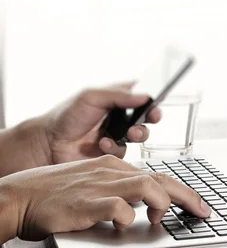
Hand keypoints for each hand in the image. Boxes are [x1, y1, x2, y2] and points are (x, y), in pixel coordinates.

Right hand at [0, 155, 209, 240]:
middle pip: (160, 177)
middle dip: (187, 196)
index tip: (197, 204)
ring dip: (160, 203)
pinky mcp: (85, 203)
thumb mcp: (91, 185)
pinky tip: (126, 225)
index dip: (181, 190)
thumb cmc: (53, 195)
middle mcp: (110, 171)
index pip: (157, 174)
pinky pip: (117, 206)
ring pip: (146, 185)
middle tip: (203, 212)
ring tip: (158, 219)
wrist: (17, 196)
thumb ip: (117, 192)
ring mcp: (98, 185)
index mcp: (112, 165)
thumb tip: (141, 209)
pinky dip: (128, 217)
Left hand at [39, 82, 161, 164]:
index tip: (156, 100)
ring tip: (130, 132)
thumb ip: (119, 95)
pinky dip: (115, 147)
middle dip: (152, 116)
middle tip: (152, 117)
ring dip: (139, 133)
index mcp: (115, 99)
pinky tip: (103, 144)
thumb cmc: (66, 116)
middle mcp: (119, 116)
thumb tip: (144, 96)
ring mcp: (117, 135)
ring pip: (140, 135)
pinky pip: (125, 151)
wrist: (49, 144)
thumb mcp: (91, 97)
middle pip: (146, 116)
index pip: (140, 94)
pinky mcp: (113, 153)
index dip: (151, 98)